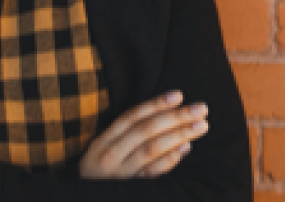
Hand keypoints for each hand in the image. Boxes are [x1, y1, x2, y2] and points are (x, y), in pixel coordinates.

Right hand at [79, 90, 208, 178]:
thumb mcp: (102, 148)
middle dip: (176, 117)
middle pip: (146, 130)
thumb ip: (125, 132)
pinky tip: (186, 148)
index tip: (179, 94)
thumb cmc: (99, 170)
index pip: (132, 115)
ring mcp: (122, 173)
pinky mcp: (131, 189)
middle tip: (200, 108)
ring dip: (179, 135)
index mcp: (104, 139)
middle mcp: (111, 154)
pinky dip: (170, 160)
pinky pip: (153, 173)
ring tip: (201, 125)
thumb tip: (164, 114)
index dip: (156, 103)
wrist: (84, 199)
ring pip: (152, 149)